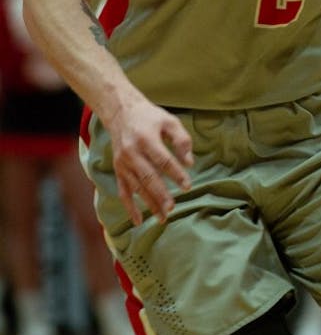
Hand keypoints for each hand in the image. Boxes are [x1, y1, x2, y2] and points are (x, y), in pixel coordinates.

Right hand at [105, 94, 193, 224]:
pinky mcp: (118, 170)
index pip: (163, 160)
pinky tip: (139, 221)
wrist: (121, 113)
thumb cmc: (150, 118)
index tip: (187, 186)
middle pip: (148, 177)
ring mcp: (122, 163)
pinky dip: (130, 207)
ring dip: (149, 203)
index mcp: (145, 139)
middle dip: (160, 194)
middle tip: (172, 208)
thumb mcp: (169, 121)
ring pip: (136, 187)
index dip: (176, 174)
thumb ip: (182, 140)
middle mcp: (131, 153)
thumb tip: (190, 163)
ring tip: (163, 217)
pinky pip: (123, 192)